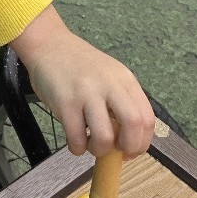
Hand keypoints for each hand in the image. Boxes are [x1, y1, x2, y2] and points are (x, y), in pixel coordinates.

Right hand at [9, 5, 155, 158]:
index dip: (142, 142)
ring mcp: (87, 93)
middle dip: (128, 148)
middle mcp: (109, 84)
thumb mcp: (109, 75)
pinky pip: (76, 137)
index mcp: (125, 80)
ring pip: (104, 137)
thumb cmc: (79, 65)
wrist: (49, 45)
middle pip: (133, 125)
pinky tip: (75, 141)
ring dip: (99, 150)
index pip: (147, 118)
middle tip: (116, 152)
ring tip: (91, 145)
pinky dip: (77, 148)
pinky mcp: (65, 102)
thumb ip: (121, 101)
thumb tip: (128, 139)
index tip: (131, 150)